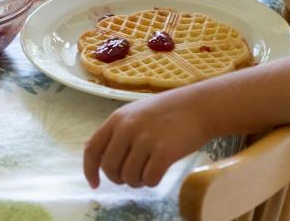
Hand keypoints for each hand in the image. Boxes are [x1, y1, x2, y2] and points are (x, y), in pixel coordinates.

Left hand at [84, 90, 213, 187]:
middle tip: (132, 176)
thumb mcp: (134, 113)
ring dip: (137, 181)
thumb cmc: (167, 111)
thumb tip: (92, 150)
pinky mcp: (164, 152)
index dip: (90, 170)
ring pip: (128, 176)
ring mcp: (146, 140)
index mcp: (117, 119)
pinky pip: (149, 179)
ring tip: (147, 172)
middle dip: (118, 178)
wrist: (199, 106)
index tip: (95, 183)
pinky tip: (158, 173)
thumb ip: (115, 131)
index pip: (93, 149)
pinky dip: (152, 182)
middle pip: (110, 167)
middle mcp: (128, 128)